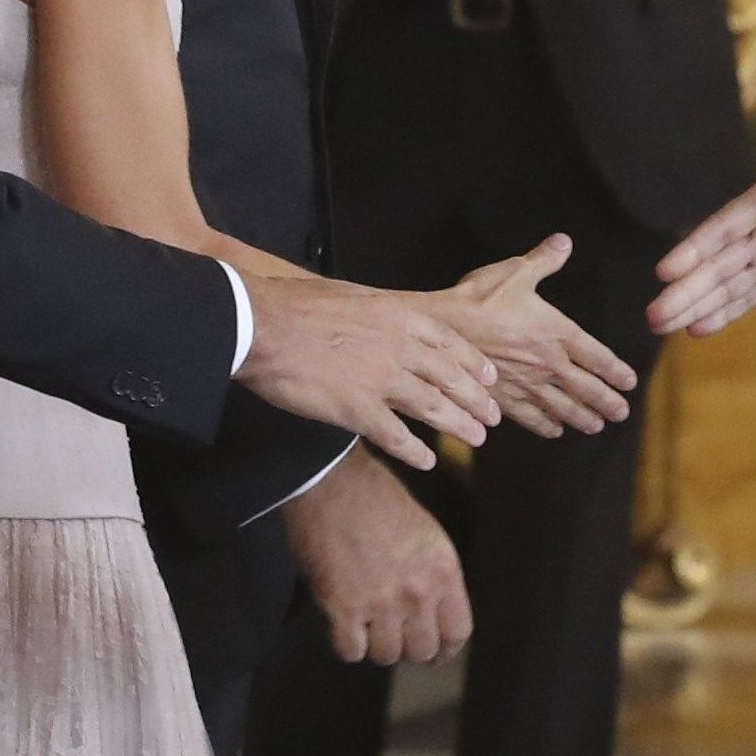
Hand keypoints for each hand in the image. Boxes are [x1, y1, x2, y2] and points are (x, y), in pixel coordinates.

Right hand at [236, 273, 503, 471]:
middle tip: (492, 417)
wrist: (262, 326)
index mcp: (399, 318)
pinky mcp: (357, 411)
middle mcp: (399, 349)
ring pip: (433, 408)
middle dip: (476, 400)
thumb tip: (388, 316)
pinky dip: (415, 451)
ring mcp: (381, 381)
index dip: (474, 364)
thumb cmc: (297, 305)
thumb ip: (378, 311)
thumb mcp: (351, 294)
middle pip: (450, 378)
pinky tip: (427, 461)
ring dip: (458, 426)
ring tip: (476, 440)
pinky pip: (396, 436)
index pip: (450, 343)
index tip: (490, 379)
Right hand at [281, 447, 471, 663]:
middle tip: (396, 640)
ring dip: (376, 646)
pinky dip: (348, 645)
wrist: (332, 482)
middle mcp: (417, 592)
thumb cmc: (376, 498)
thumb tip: (431, 611)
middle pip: (422, 650)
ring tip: (368, 629)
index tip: (437, 654)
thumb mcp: (426, 533)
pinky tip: (345, 628)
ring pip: (386, 655)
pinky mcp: (342, 608)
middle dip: (409, 650)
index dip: (446, 649)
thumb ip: (433, 574)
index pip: (458, 632)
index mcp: (443, 570)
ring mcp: (380, 603)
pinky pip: (351, 651)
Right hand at [433, 235, 639, 434]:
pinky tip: (555, 430)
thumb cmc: (479, 298)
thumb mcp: (515, 272)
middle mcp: (546, 363)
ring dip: (582, 418)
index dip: (615, 371)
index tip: (630, 382)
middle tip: (621, 413)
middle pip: (586, 388)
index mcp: (556, 333)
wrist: (443, 329)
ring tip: (597, 426)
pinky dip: (546, 425)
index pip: (596, 357)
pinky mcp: (503, 397)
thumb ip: (544, 260)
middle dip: (606, 402)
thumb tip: (564, 242)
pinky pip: (531, 417)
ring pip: (563, 407)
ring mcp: (526, 383)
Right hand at [651, 151, 755, 336]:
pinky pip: (746, 299)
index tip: (666, 271)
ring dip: (692, 306)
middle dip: (685, 290)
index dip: (696, 248)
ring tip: (657, 327)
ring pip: (723, 286)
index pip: (725, 227)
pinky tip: (695, 330)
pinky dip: (723, 314)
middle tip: (652, 316)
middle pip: (714, 265)